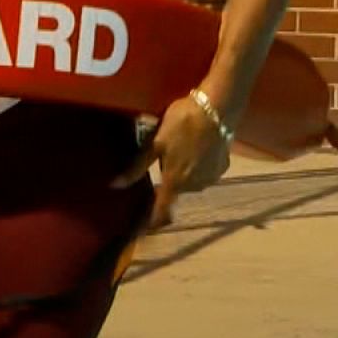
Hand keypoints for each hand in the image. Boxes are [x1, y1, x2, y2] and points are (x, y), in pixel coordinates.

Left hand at [112, 94, 233, 229]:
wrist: (216, 108)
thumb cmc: (181, 123)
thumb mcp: (155, 142)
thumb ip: (137, 166)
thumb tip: (115, 185)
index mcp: (175, 180)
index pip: (162, 210)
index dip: (151, 221)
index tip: (142, 229)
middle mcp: (194, 185)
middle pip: (175, 191)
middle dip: (168, 182)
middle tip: (163, 159)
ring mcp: (211, 178)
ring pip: (190, 182)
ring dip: (183, 174)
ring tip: (181, 150)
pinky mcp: (222, 167)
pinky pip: (204, 173)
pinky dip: (198, 166)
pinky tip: (196, 148)